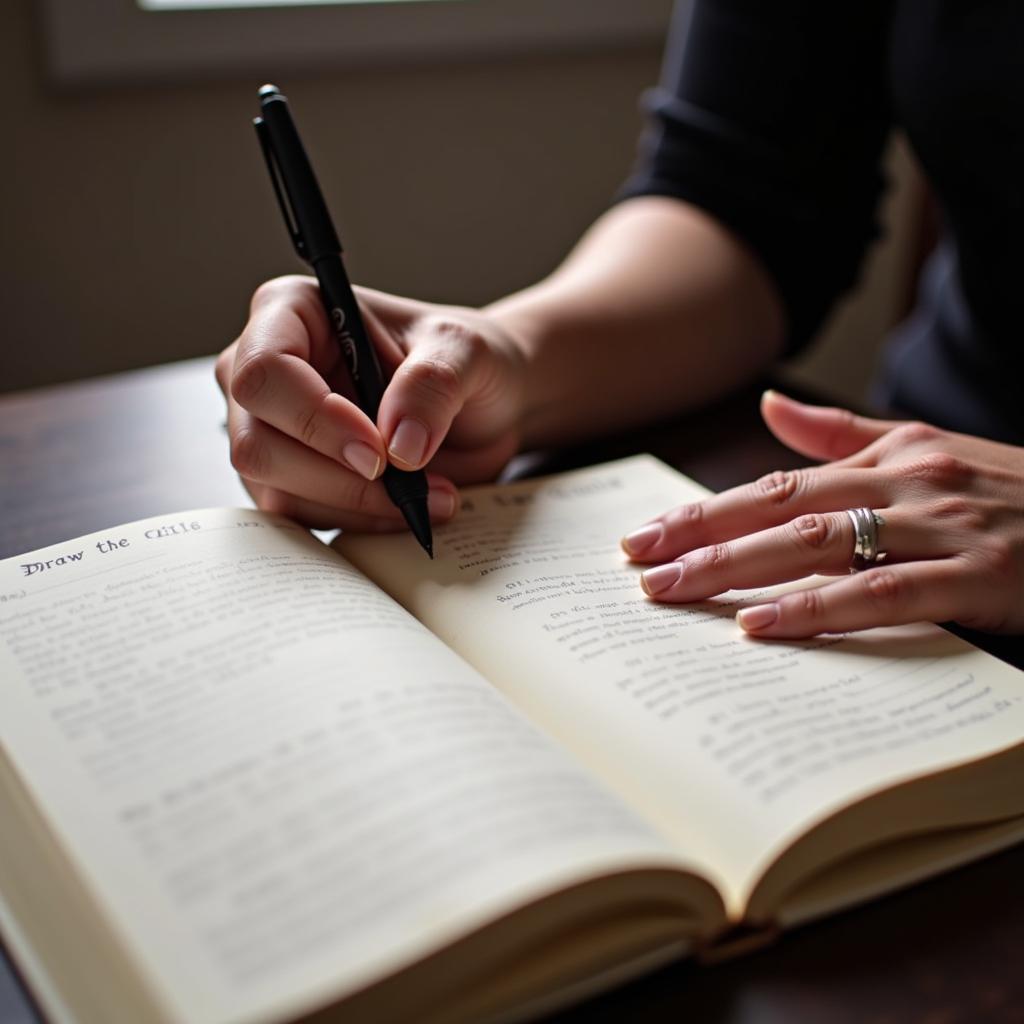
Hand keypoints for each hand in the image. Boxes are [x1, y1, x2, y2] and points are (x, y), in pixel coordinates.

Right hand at [215, 276, 526, 529]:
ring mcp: (269, 429)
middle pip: (257, 443)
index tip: (378, 450)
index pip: (265, 371)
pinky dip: (358, 522)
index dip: (314, 418)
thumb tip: (399, 445)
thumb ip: (434, 383)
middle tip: (407, 482)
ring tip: (430, 493)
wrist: (479, 405)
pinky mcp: (288, 478)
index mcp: (291, 312)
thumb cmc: (462, 359)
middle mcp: (266, 370)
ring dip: (358, 505)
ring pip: (276, 490)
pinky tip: (407, 507)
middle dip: (337, 477)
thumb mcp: (467, 351)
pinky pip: (301, 519)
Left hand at [621, 391, 1023, 637]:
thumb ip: (845, 435)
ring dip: (738, 569)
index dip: (703, 512)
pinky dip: (819, 607)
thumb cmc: (1018, 494)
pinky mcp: (978, 574)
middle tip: (636, 567)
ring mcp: (942, 526)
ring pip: (818, 545)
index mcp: (890, 456)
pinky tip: (764, 624)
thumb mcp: (930, 450)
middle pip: (780, 511)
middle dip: (700, 539)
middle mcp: (906, 482)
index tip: (644, 536)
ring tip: (675, 592)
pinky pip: (883, 592)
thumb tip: (769, 409)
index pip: (774, 486)